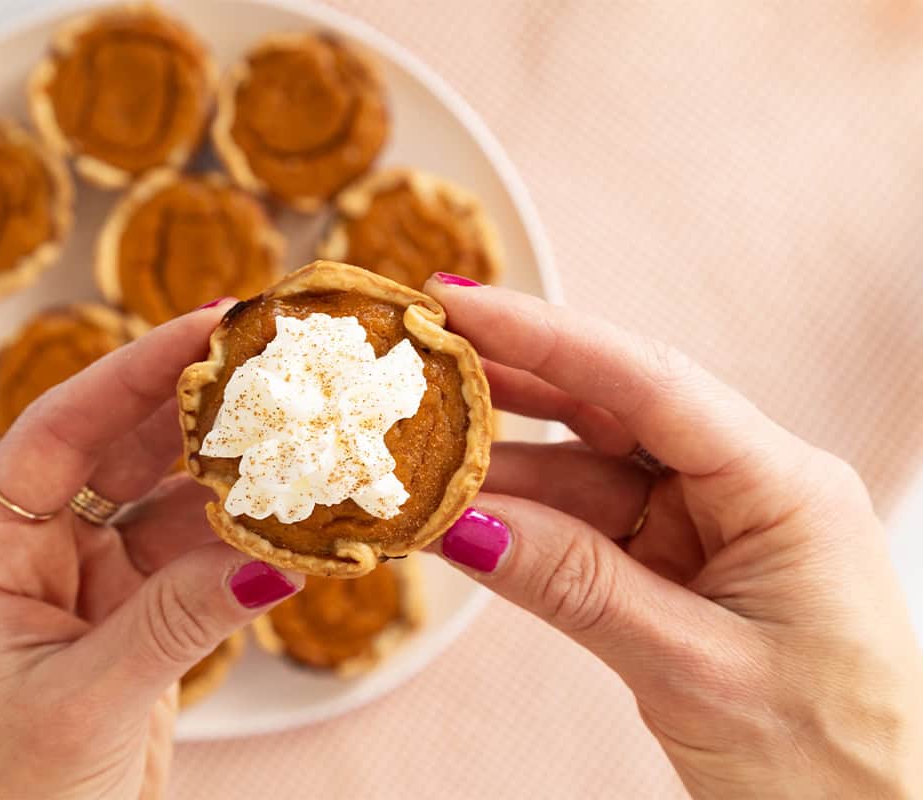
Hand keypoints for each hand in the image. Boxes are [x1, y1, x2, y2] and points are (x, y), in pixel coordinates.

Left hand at [0, 304, 301, 799]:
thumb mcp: (84, 704)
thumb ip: (178, 621)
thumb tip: (278, 560)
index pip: (58, 434)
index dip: (132, 373)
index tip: (208, 325)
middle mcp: (33, 557)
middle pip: (118, 453)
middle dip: (194, 408)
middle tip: (273, 362)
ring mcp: (86, 589)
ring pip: (167, 508)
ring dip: (232, 481)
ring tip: (304, 439)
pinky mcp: (132, 625)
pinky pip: (195, 566)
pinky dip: (245, 549)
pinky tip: (295, 527)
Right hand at [423, 275, 922, 797]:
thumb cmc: (828, 764)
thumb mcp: (693, 669)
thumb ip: (574, 586)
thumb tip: (463, 523)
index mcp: (783, 487)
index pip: (650, 382)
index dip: (545, 336)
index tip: (457, 303)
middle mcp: (748, 487)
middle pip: (614, 407)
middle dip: (512, 382)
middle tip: (419, 355)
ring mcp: (710, 527)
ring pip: (588, 471)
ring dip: (503, 469)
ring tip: (412, 456)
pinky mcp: (680, 567)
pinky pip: (589, 527)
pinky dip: (525, 524)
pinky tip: (461, 517)